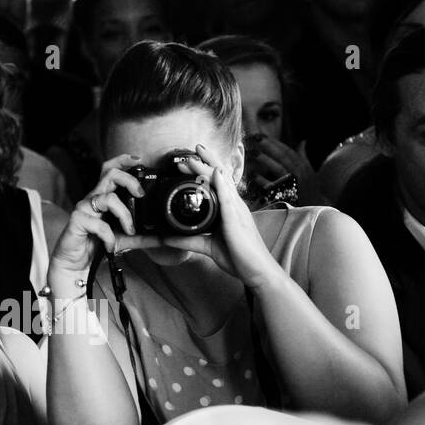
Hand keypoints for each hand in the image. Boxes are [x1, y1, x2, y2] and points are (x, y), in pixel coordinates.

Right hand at [47, 153, 143, 293]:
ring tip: (129, 230)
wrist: (75, 264)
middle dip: (129, 180)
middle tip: (140, 194)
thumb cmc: (96, 246)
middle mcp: (93, 199)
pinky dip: (109, 236)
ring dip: (124, 214)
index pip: (111, 171)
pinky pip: (99, 224)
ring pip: (107, 198)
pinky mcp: (78, 221)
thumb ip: (143, 237)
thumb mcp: (125, 240)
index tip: (140, 160)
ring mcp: (84, 209)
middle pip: (109, 174)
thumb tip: (165, 238)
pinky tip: (111, 245)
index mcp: (103, 198)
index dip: (123, 161)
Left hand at [143, 144, 281, 291]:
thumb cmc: (239, 257)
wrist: (257, 271)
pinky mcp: (236, 221)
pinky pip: (228, 199)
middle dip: (203, 163)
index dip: (204, 170)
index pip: (217, 183)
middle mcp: (234, 206)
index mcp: (229, 209)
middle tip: (187, 152)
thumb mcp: (208, 247)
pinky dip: (222, 185)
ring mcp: (237, 211)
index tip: (189, 159)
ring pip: (221, 183)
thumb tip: (167, 238)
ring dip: (207, 167)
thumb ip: (189, 241)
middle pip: (219, 177)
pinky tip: (216, 173)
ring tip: (194, 155)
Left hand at [246, 135, 321, 203]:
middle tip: (256, 138)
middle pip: (282, 156)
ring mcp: (293, 183)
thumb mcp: (310, 171)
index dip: (275, 142)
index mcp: (302, 165)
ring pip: (279, 168)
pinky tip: (254, 175)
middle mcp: (299, 172)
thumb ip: (303, 156)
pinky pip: (274, 186)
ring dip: (266, 160)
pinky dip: (264, 181)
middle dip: (269, 146)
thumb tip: (303, 142)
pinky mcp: (288, 195)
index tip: (263, 135)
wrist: (317, 207)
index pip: (287, 150)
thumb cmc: (312, 188)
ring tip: (253, 153)